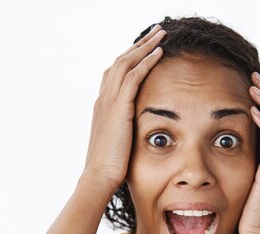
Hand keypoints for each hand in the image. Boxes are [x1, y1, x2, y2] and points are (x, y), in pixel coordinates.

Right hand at [81, 25, 165, 192]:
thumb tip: (135, 132)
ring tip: (161, 34)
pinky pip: (133, 76)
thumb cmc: (109, 166)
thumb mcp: (117, 142)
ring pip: (127, 63)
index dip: (129, 58)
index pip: (115, 73)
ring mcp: (109, 101)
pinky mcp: (119, 107)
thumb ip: (124, 131)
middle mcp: (103, 98)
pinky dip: (146, 61)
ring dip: (145, 46)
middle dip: (139, 45)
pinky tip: (159, 52)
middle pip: (120, 61)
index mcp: (103, 106)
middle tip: (155, 32)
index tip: (144, 48)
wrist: (99, 176)